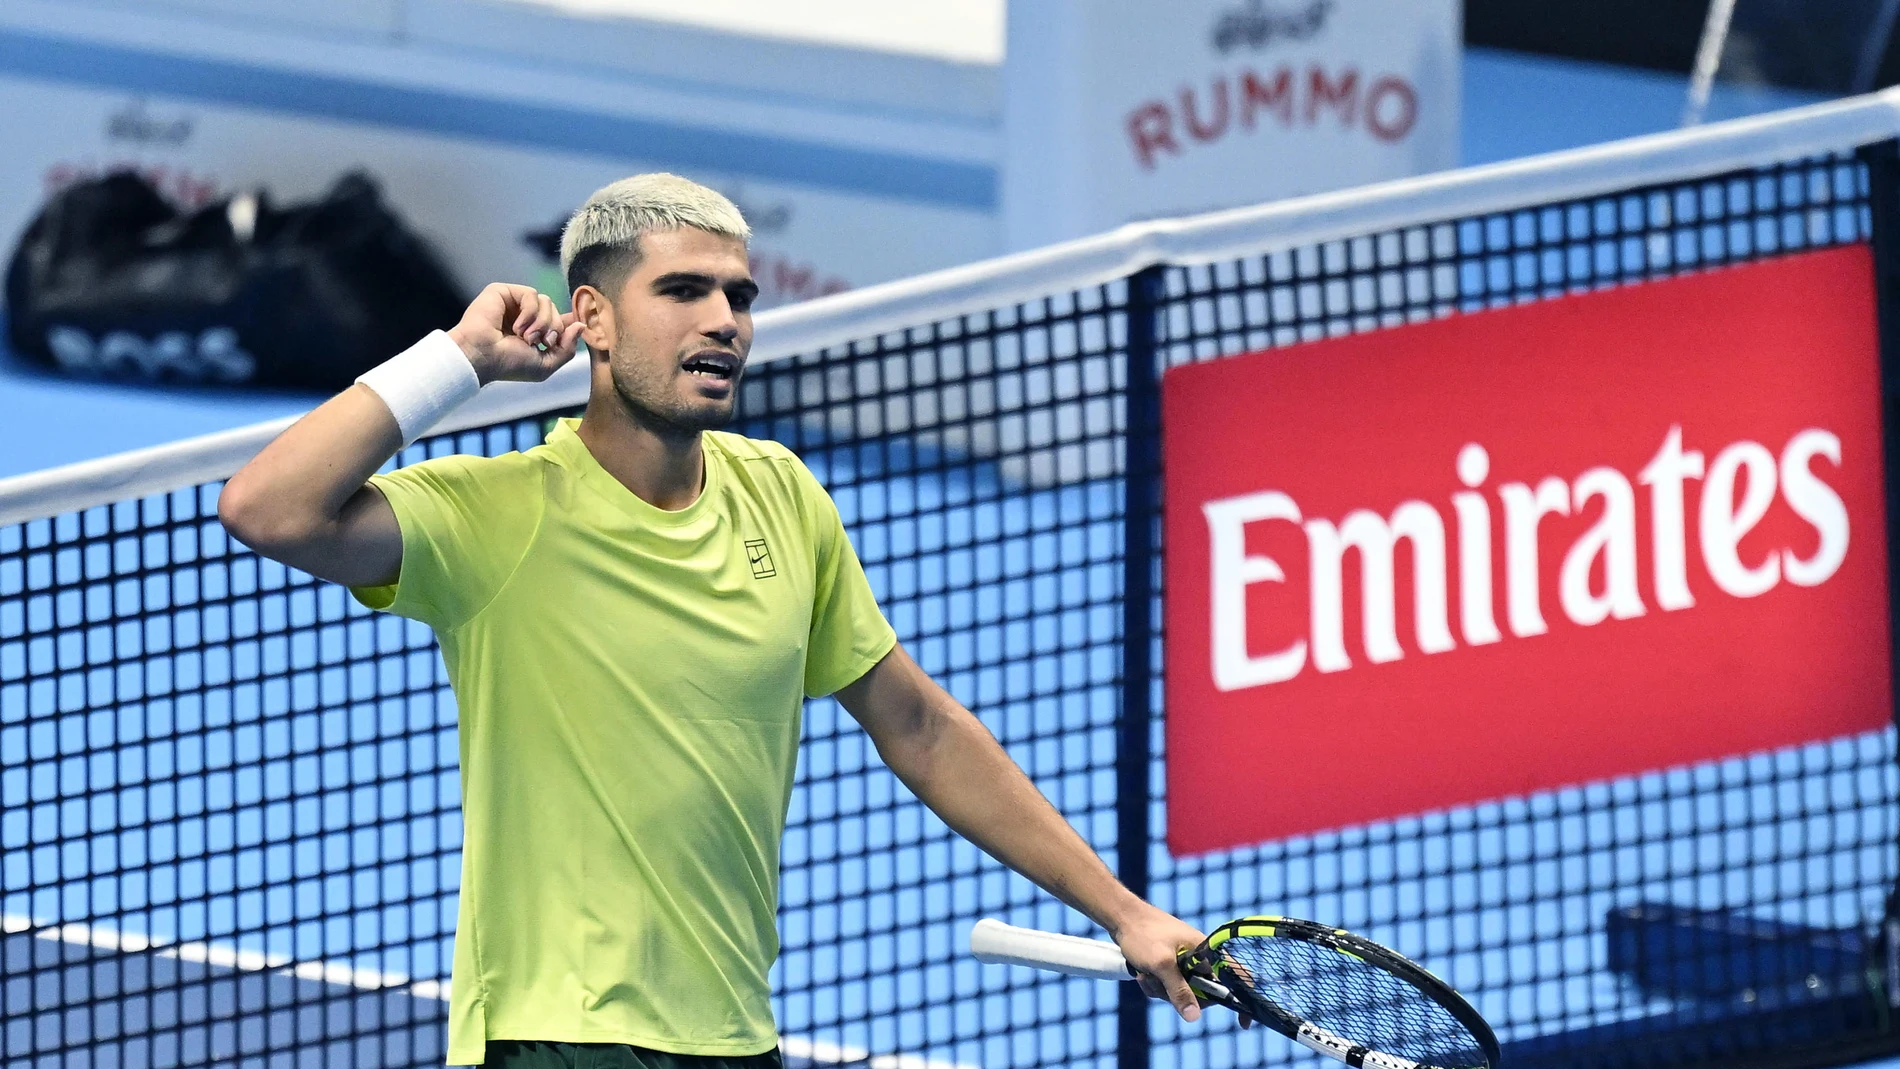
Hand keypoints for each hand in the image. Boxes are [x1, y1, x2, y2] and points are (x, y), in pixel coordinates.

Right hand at [447, 283, 584, 384]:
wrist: (482, 357)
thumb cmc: (509, 365)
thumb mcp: (546, 364)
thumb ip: (567, 348)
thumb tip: (581, 325)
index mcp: (535, 333)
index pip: (561, 320)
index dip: (572, 322)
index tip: (584, 324)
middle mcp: (525, 317)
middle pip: (557, 312)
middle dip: (553, 328)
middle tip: (538, 342)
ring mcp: (514, 304)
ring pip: (547, 301)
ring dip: (541, 322)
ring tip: (525, 337)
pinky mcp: (503, 292)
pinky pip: (532, 294)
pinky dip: (529, 312)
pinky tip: (516, 326)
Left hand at [1111, 904, 1206, 1022]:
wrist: (1120, 916)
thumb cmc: (1143, 935)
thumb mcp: (1162, 965)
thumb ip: (1179, 990)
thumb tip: (1193, 1017)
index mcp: (1203, 952)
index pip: (1215, 986)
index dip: (1198, 997)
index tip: (1177, 996)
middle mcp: (1195, 956)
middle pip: (1192, 991)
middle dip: (1169, 990)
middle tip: (1154, 977)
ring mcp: (1180, 959)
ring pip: (1174, 989)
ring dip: (1157, 986)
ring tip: (1144, 972)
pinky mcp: (1166, 962)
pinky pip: (1164, 983)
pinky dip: (1151, 981)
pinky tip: (1140, 972)